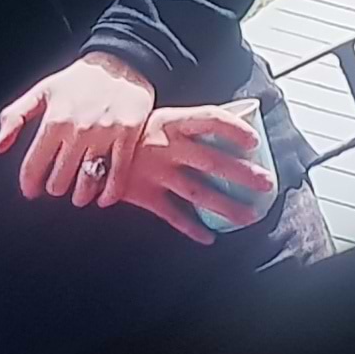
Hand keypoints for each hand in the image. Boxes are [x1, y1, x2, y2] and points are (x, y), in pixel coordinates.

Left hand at [0, 51, 156, 206]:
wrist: (121, 62)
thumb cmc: (78, 79)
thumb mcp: (41, 91)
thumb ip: (15, 117)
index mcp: (55, 120)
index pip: (34, 166)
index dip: (29, 184)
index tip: (31, 190)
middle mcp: (79, 130)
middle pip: (60, 179)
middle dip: (54, 188)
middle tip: (56, 186)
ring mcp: (106, 135)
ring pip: (87, 182)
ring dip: (80, 195)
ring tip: (78, 195)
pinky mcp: (128, 137)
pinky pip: (117, 174)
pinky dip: (109, 192)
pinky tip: (103, 198)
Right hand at [108, 103, 278, 245]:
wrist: (88, 145)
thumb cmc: (133, 129)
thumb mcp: (160, 117)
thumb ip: (191, 123)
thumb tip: (237, 119)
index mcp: (173, 122)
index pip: (211, 119)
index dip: (234, 129)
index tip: (254, 140)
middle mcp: (167, 147)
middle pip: (212, 161)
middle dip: (242, 174)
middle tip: (266, 183)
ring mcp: (155, 173)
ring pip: (198, 192)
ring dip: (226, 206)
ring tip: (250, 216)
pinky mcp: (143, 194)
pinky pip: (172, 214)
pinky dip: (192, 228)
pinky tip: (210, 237)